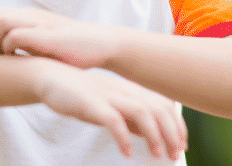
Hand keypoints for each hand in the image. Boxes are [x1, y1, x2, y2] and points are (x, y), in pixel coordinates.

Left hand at [0, 7, 117, 69]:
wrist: (103, 44)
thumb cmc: (72, 48)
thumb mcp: (43, 43)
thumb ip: (24, 44)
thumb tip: (1, 56)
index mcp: (27, 16)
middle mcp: (31, 15)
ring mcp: (40, 23)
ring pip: (1, 21)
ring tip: (1, 56)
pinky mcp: (49, 36)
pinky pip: (18, 35)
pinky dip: (10, 47)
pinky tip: (17, 59)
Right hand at [35, 64, 188, 160]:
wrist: (50, 77)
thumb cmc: (82, 95)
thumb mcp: (111, 107)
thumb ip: (130, 119)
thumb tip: (148, 135)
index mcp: (131, 90)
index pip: (163, 105)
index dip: (176, 125)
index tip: (181, 145)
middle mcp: (124, 90)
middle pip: (158, 108)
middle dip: (171, 132)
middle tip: (174, 155)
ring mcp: (109, 95)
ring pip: (141, 111)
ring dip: (153, 134)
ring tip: (157, 154)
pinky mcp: (91, 103)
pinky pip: (113, 120)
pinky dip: (123, 136)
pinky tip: (126, 152)